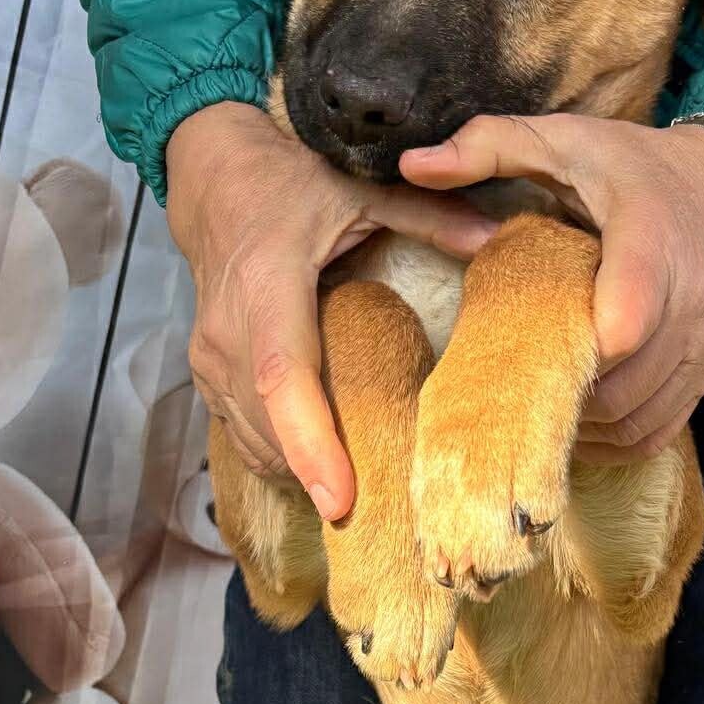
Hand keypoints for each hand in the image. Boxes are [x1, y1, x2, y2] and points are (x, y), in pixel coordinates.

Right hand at [166, 101, 495, 516]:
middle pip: (268, 427)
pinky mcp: (206, 375)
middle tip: (378, 521)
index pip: (284, 379)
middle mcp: (229, 332)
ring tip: (360, 501)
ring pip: (252, 441)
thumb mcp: (360, 188)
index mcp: (269, 286)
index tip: (343, 502)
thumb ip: (430, 215)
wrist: (214, 181)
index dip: (311, 444)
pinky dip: (281, 458)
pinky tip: (322, 469)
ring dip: (300, 475)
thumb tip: (497, 241)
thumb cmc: (289, 184)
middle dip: (317, 478)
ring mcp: (209, 359)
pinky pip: (242, 434)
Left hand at [400, 114, 703, 461]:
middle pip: (623, 383)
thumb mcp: (561, 139)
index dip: (578, 349)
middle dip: (561, 392)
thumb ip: (489, 146)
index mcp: (650, 238)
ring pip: (636, 417)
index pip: (627, 319)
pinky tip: (574, 423)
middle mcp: (690, 297)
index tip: (529, 346)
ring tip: (535, 403)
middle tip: (509, 382)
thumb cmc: (628, 167)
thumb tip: (411, 164)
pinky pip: (657, 431)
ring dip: (582, 424)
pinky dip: (612, 441)